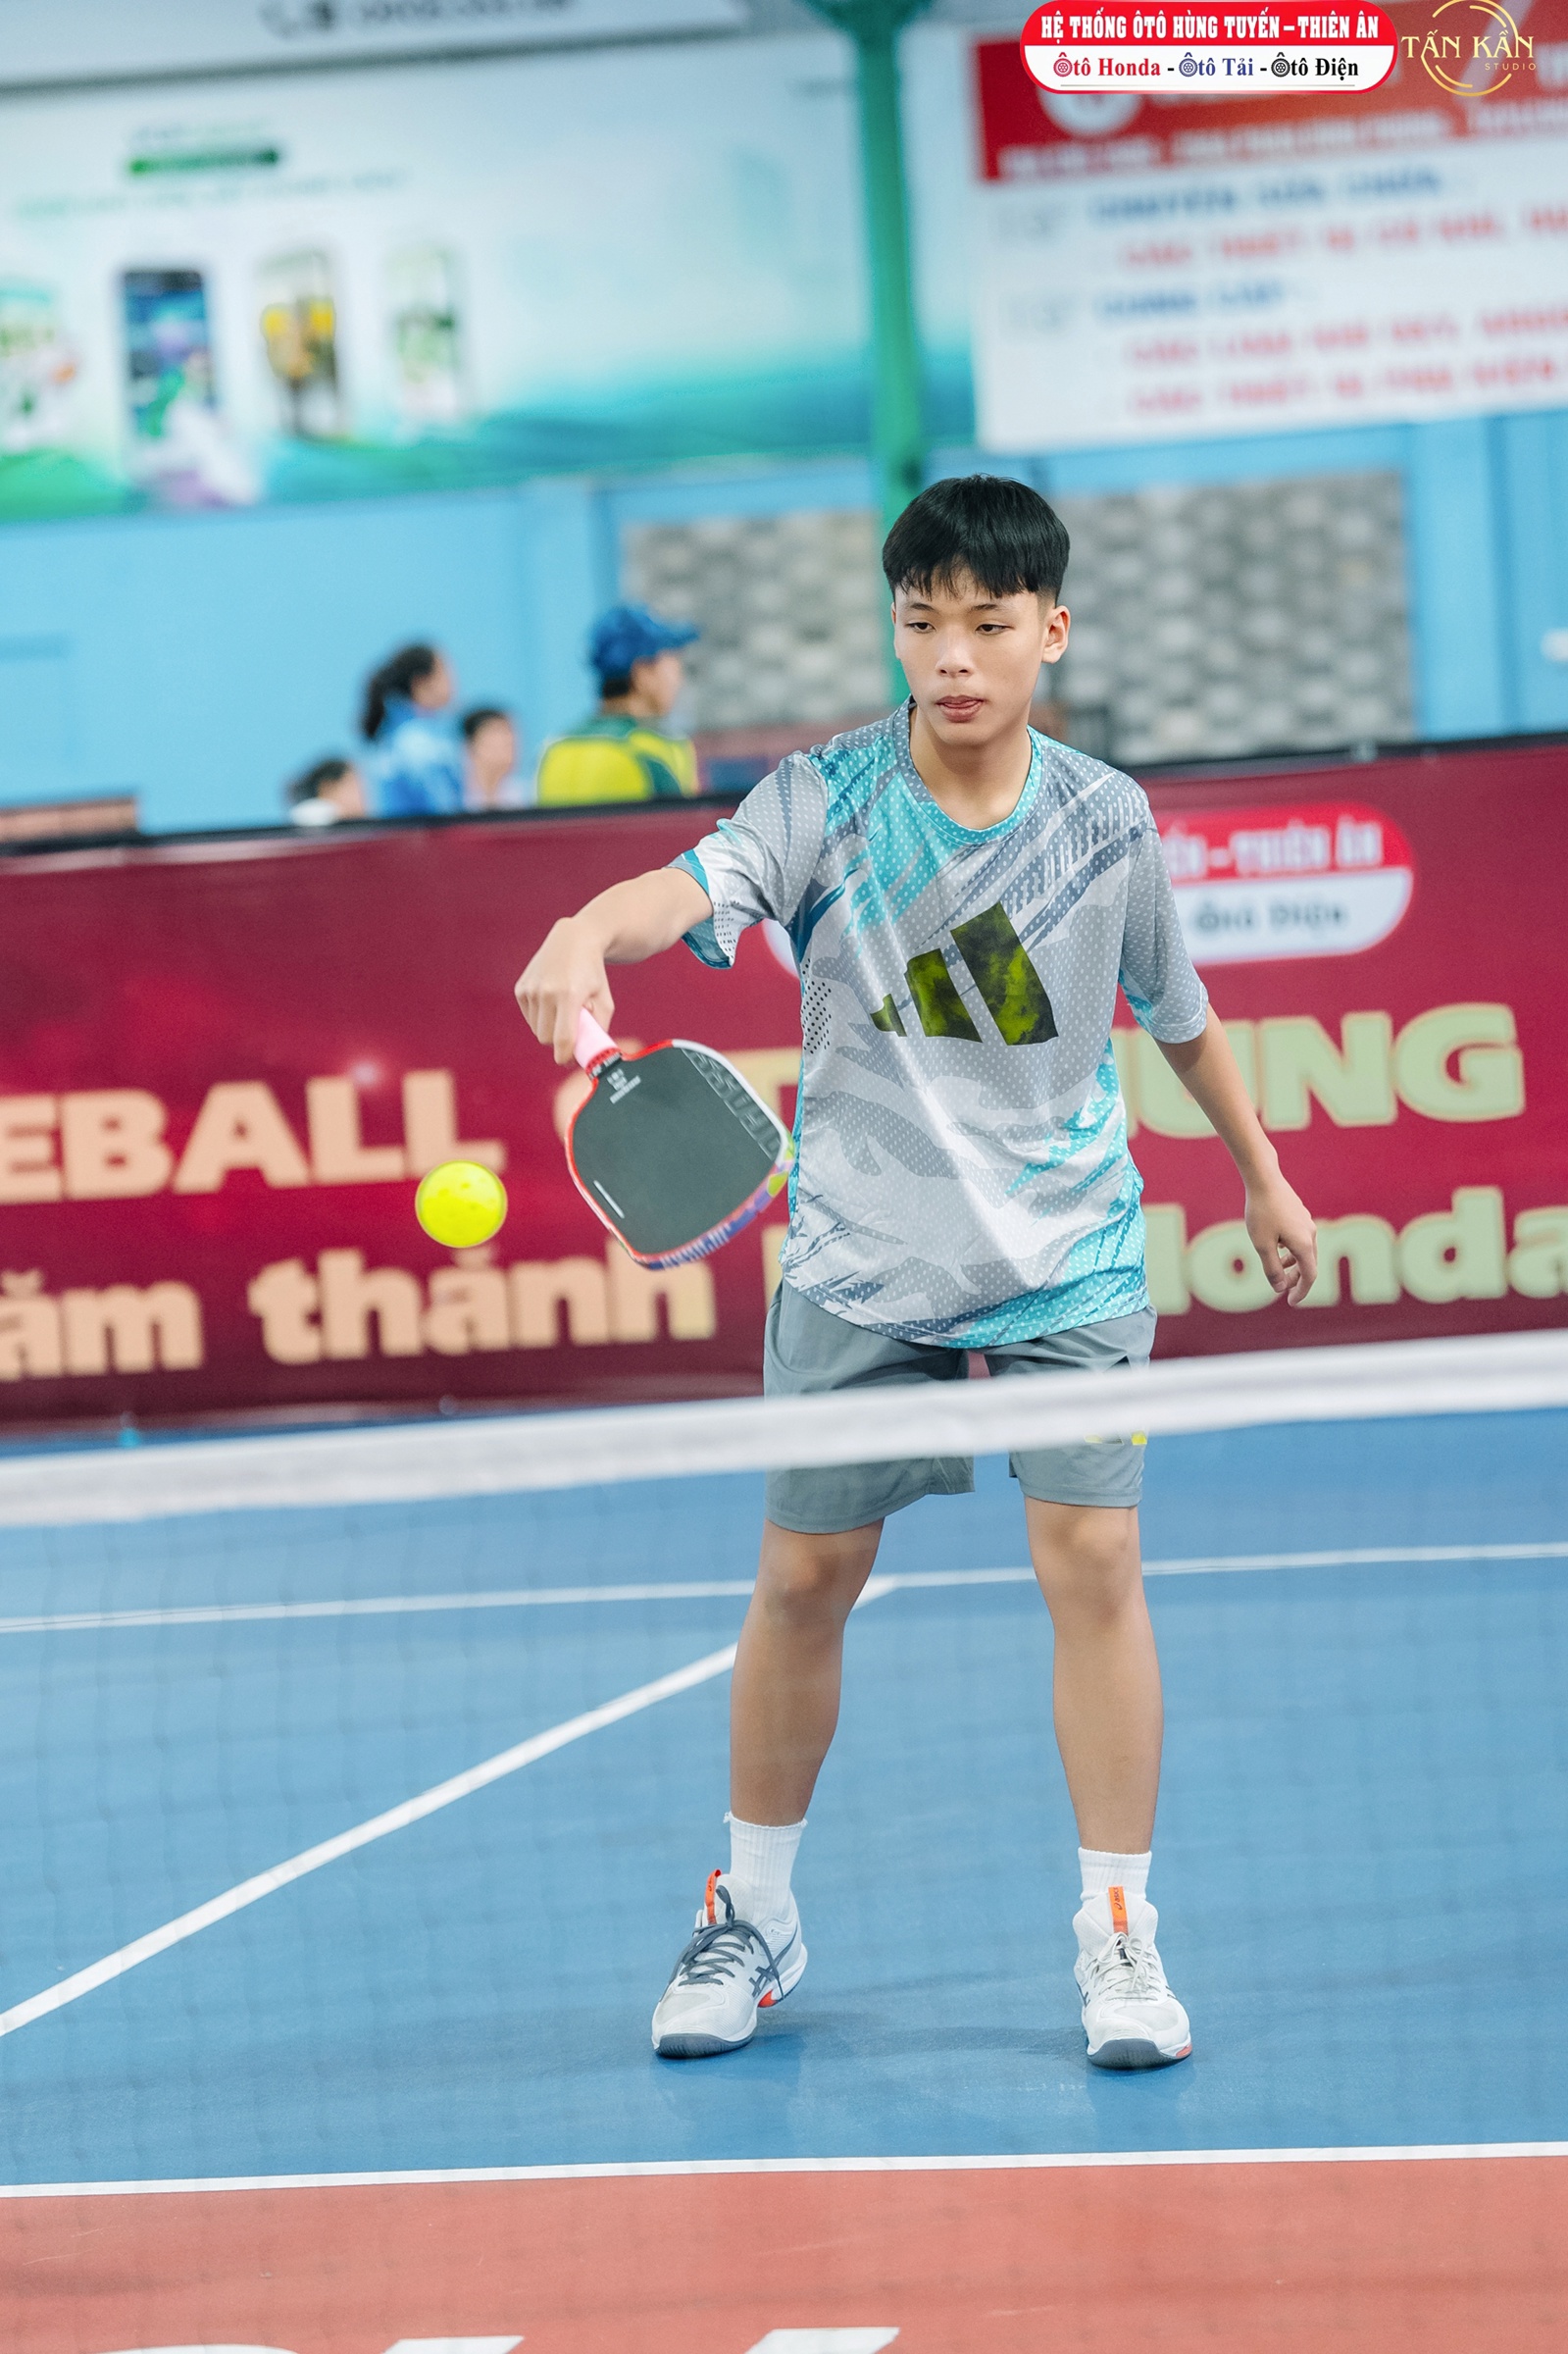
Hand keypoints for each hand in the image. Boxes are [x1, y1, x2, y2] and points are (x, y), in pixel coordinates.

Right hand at [515, 917, 614, 1065]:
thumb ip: (599, 1030)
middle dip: (558, 1041)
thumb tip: (588, 1056)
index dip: (565, 1056)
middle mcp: (546, 992)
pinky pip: (530, 1018)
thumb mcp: (605, 1001)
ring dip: (549, 1028)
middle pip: (546, 1039)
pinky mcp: (521, 988)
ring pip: (537, 1030)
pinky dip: (541, 1017)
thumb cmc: (593, 974)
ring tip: (563, 1010)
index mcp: (569, 996)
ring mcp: (531, 989)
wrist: (574, 940)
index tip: (569, 1061)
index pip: (562, 1040)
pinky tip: (552, 1000)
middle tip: (571, 1031)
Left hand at [1245, 1173, 1317, 1306]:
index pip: (1309, 1276)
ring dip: (1293, 1264)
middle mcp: (1310, 1234)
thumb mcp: (1262, 1245)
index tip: (1291, 1302)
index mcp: (1304, 1244)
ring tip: (1278, 1269)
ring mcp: (1306, 1223)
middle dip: (1296, 1279)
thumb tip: (1280, 1288)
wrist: (1264, 1179)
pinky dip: (1291, 1250)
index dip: (1301, 1291)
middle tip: (1281, 1289)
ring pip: (1304, 1251)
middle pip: (1308, 1264)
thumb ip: (1272, 1269)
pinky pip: (1300, 1239)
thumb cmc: (1261, 1212)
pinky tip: (1277, 1248)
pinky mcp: (1300, 1215)